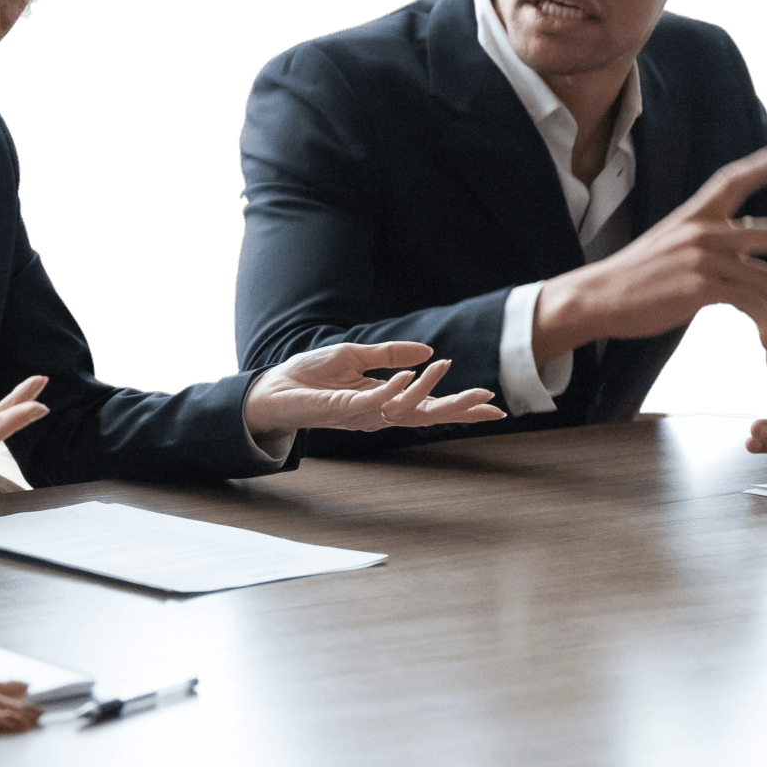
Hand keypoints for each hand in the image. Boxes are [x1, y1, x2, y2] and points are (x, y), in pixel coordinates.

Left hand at [242, 342, 506, 433]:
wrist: (273, 386)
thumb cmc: (311, 375)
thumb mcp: (354, 355)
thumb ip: (389, 354)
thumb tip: (428, 351)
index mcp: (384, 401)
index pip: (429, 406)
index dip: (460, 405)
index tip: (492, 406)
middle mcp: (379, 413)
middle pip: (427, 415)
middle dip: (459, 410)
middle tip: (490, 404)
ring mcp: (363, 414)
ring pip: (406, 408)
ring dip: (429, 387)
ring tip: (446, 366)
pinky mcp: (344, 408)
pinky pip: (375, 401)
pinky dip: (394, 389)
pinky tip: (410, 376)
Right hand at [533, 144, 766, 363]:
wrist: (598, 296)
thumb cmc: (632, 279)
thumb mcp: (667, 246)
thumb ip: (701, 243)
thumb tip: (735, 257)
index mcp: (691, 215)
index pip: (731, 180)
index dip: (762, 165)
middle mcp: (701, 230)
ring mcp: (702, 257)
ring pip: (766, 278)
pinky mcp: (701, 286)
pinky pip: (753, 303)